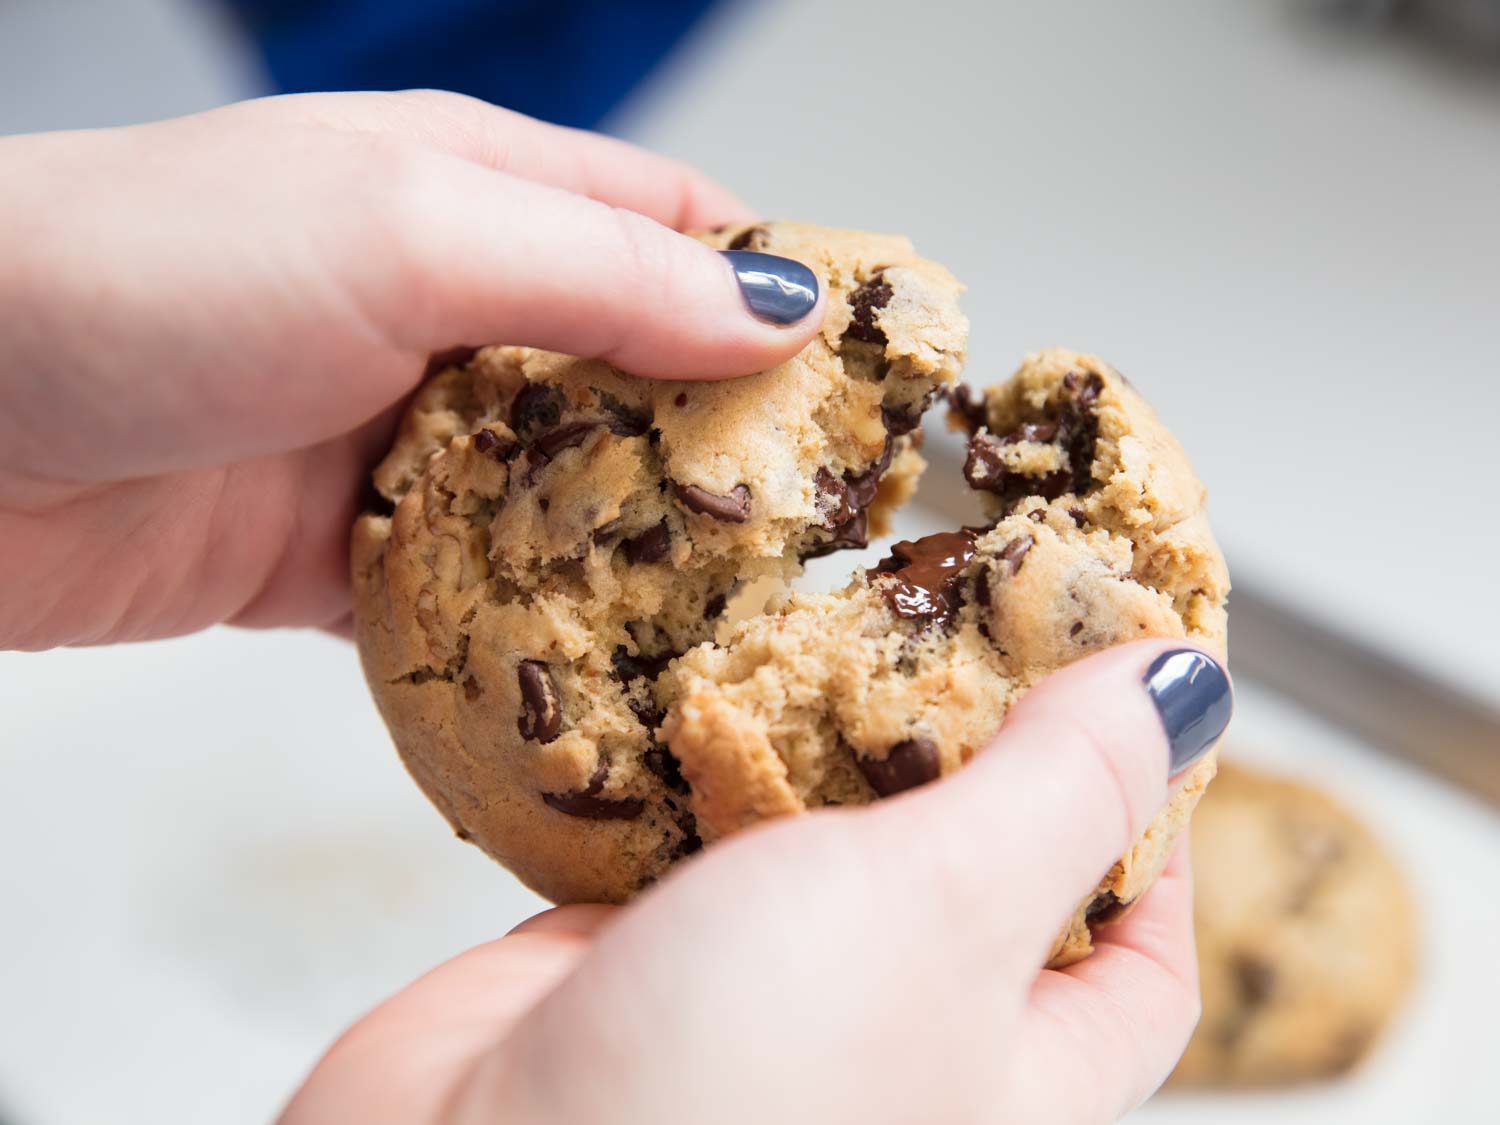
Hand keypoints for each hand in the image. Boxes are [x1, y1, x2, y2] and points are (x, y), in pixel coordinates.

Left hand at [0, 91, 822, 649]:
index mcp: (480, 190)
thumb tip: (781, 307)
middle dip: (730, 445)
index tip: (874, 378)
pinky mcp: (346, 548)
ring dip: (636, 549)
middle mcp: (451, 306)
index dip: (784, 292)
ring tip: (736, 612)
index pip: (678, 231)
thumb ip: (606, 275)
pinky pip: (476, 589)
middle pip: (636, 374)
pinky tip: (592, 666)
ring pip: (566, 495)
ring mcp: (401, 432)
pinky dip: (531, 626)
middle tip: (826, 527)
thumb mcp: (411, 232)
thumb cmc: (148, 272)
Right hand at [282, 640, 1211, 1124]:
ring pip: (830, 844)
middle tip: (979, 618)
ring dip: (833, 740)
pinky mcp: (640, 955)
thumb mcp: (950, 910)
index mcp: (1013, 1079)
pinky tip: (710, 676)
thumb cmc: (738, 1097)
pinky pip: (700, 838)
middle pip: (982, 879)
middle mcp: (894, 1043)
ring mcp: (764, 995)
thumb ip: (1065, 788)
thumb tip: (1189, 690)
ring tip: (855, 617)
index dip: (1160, 834)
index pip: (1140, 966)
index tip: (1144, 703)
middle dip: (981, 750)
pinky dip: (707, 759)